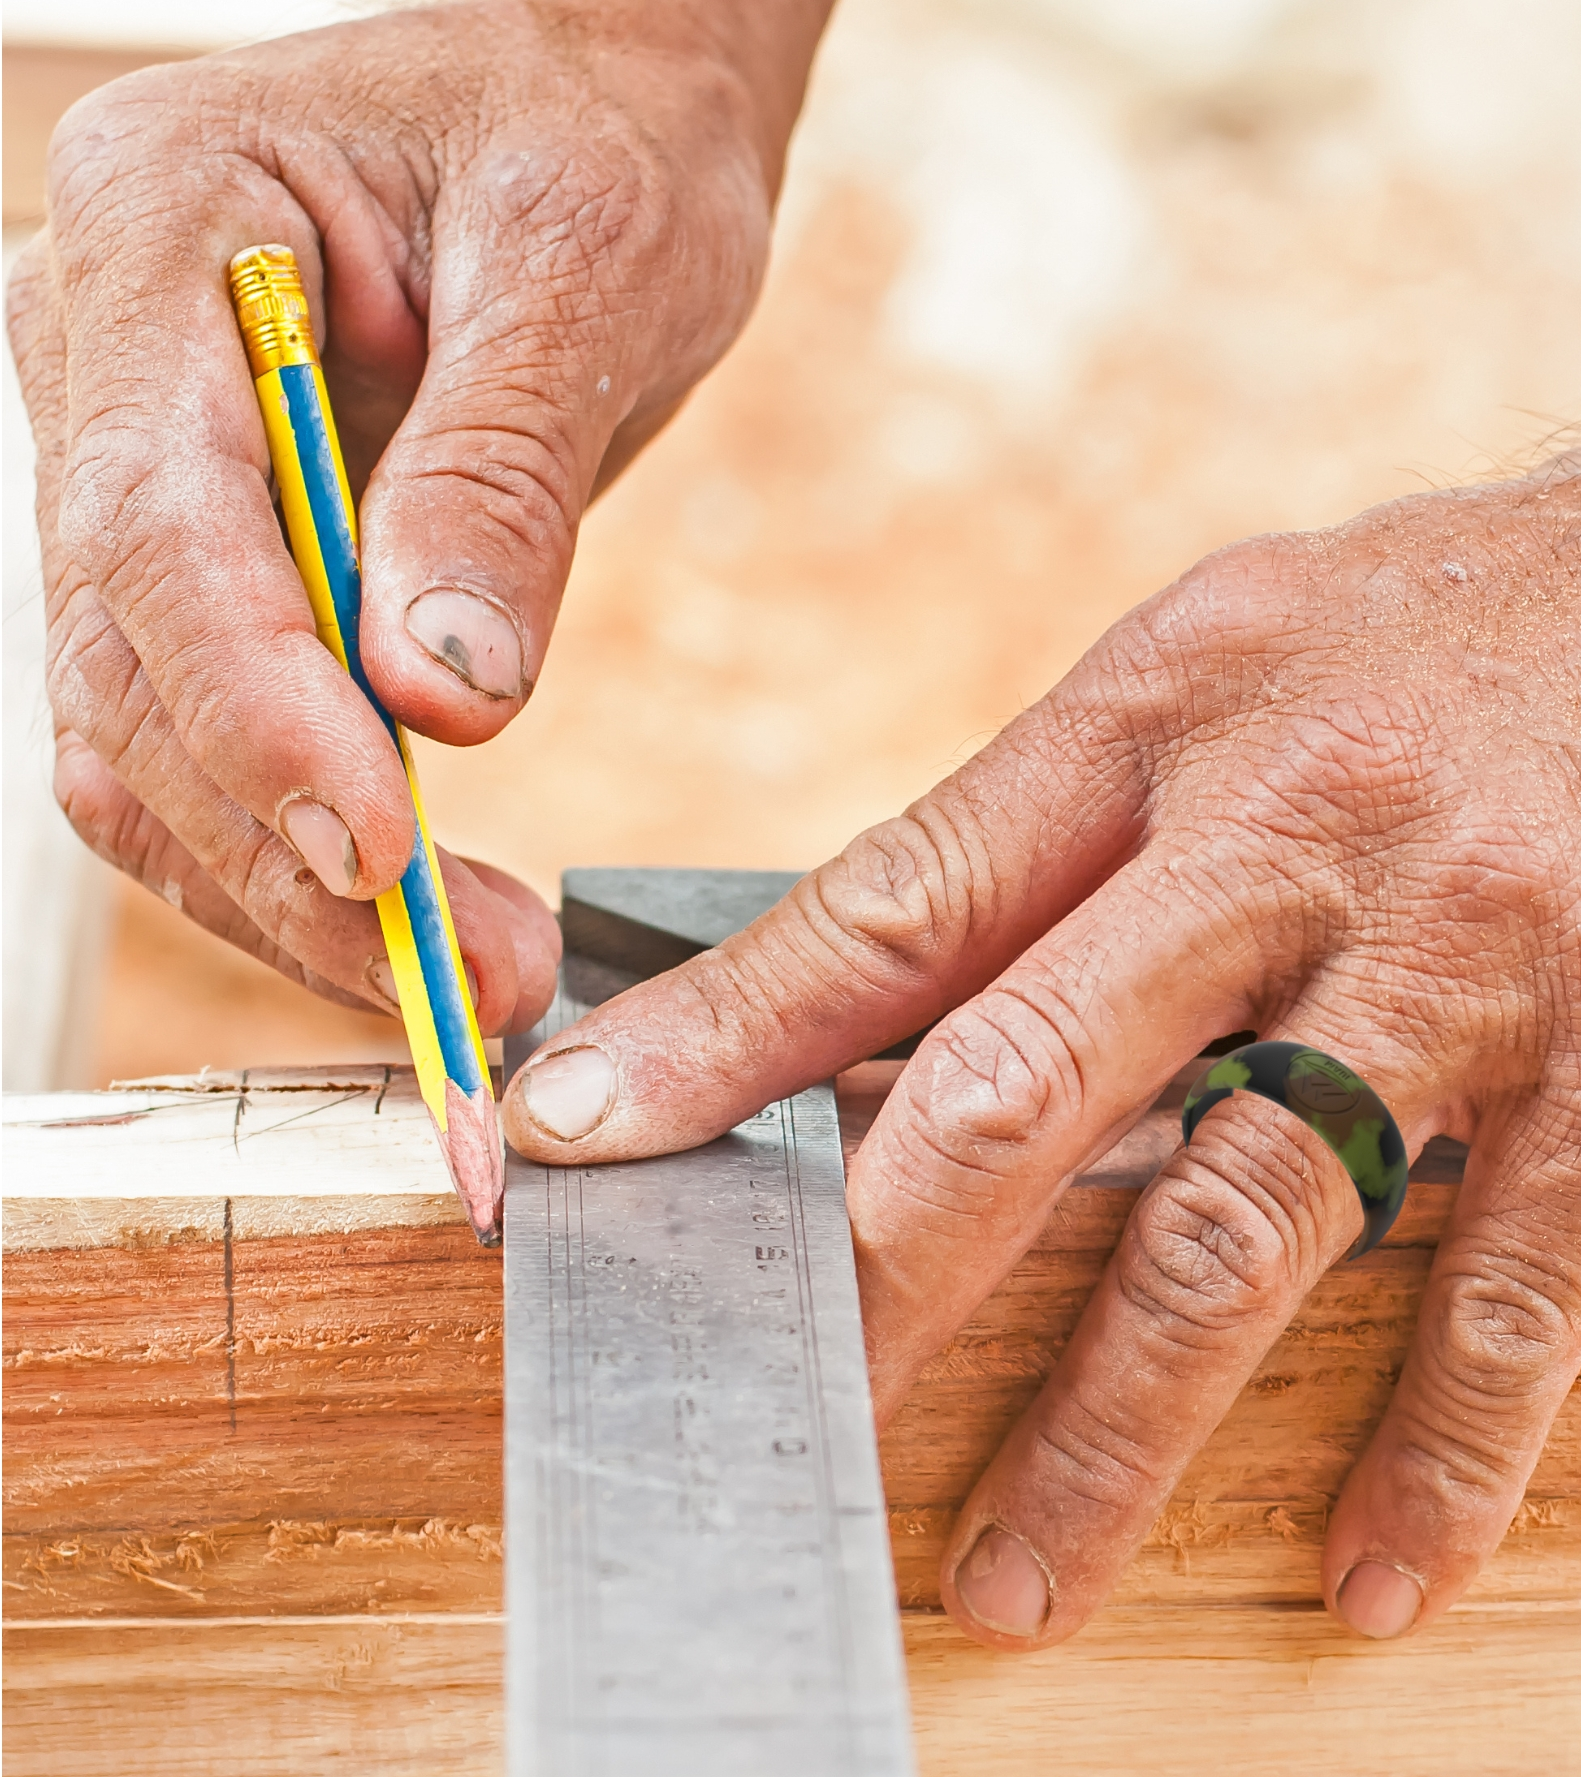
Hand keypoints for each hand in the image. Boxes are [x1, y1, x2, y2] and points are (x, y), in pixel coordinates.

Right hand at [6, 0, 830, 1029]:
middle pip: (133, 670)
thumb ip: (499, 476)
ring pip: (148, 743)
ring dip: (291, 894)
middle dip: (293, 856)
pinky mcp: (209, 563)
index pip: (153, 524)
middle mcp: (101, 363)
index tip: (381, 857)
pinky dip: (297, 855)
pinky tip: (414, 925)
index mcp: (157, 233)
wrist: (591, 102)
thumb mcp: (585, 270)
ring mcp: (136, 472)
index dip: (255, 714)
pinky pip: (211, 741)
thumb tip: (440, 695)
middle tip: (471, 987)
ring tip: (469, 986)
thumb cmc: (595, 138)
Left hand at [503, 194, 1580, 1648]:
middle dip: (874, 1287)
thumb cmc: (1514, 614)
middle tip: (777, 1437)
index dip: (714, 1043)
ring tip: (1015, 1580)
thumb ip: (1100, 824)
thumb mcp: (1261, 649)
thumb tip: (929, 996)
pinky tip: (1377, 1572)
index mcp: (1161, 709)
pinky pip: (1510, 1292)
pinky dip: (1438, 1454)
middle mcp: (1287, 821)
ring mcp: (1463, 938)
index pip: (892, 900)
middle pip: (1017, 1087)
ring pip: (1235, 1227)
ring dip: (1111, 1434)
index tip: (570, 1150)